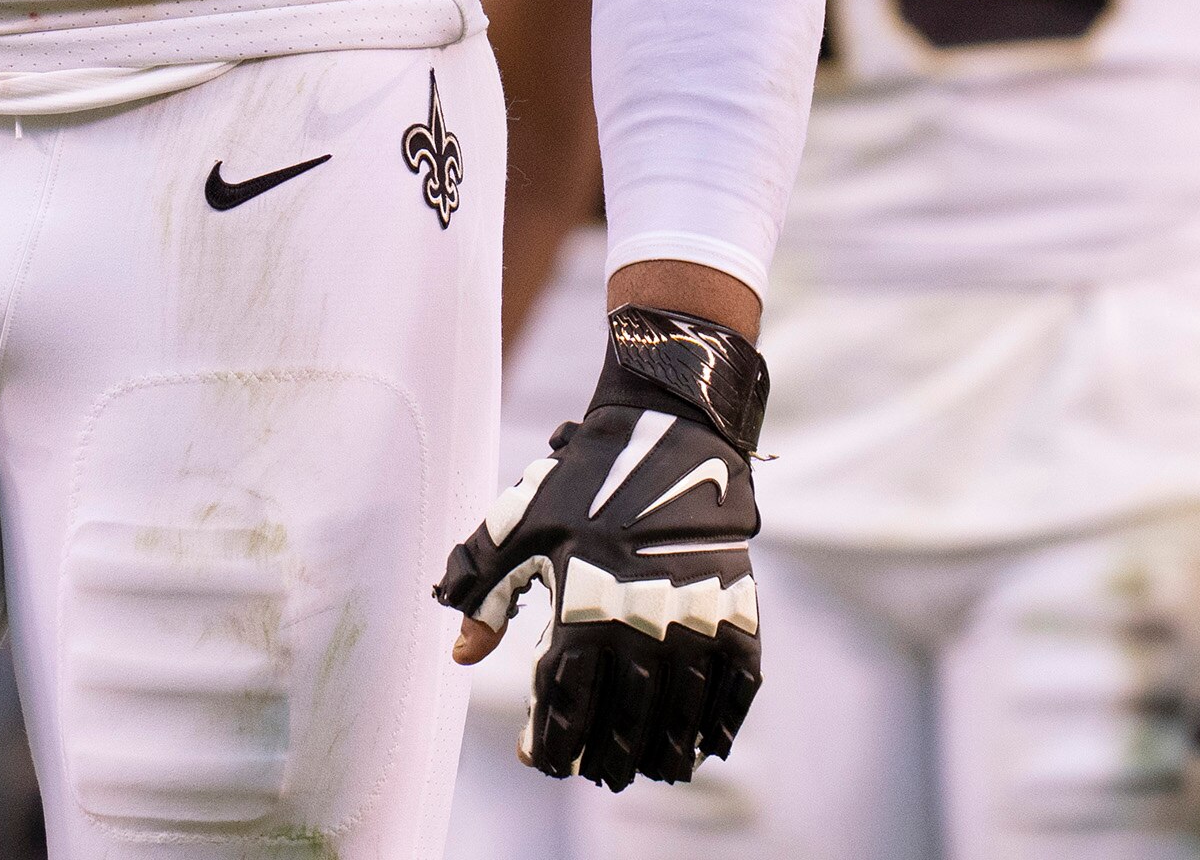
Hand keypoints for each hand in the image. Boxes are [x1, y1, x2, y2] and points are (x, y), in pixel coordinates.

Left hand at [434, 306, 768, 788]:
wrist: (671, 431)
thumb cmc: (583, 480)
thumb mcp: (519, 527)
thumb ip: (482, 591)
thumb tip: (461, 654)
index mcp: (585, 608)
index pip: (565, 706)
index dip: (551, 744)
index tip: (540, 758)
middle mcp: (643, 625)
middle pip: (624, 724)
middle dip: (603, 757)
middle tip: (591, 769)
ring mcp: (697, 621)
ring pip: (682, 717)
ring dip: (662, 752)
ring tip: (646, 766)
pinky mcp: (739, 610)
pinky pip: (735, 688)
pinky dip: (719, 723)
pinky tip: (703, 742)